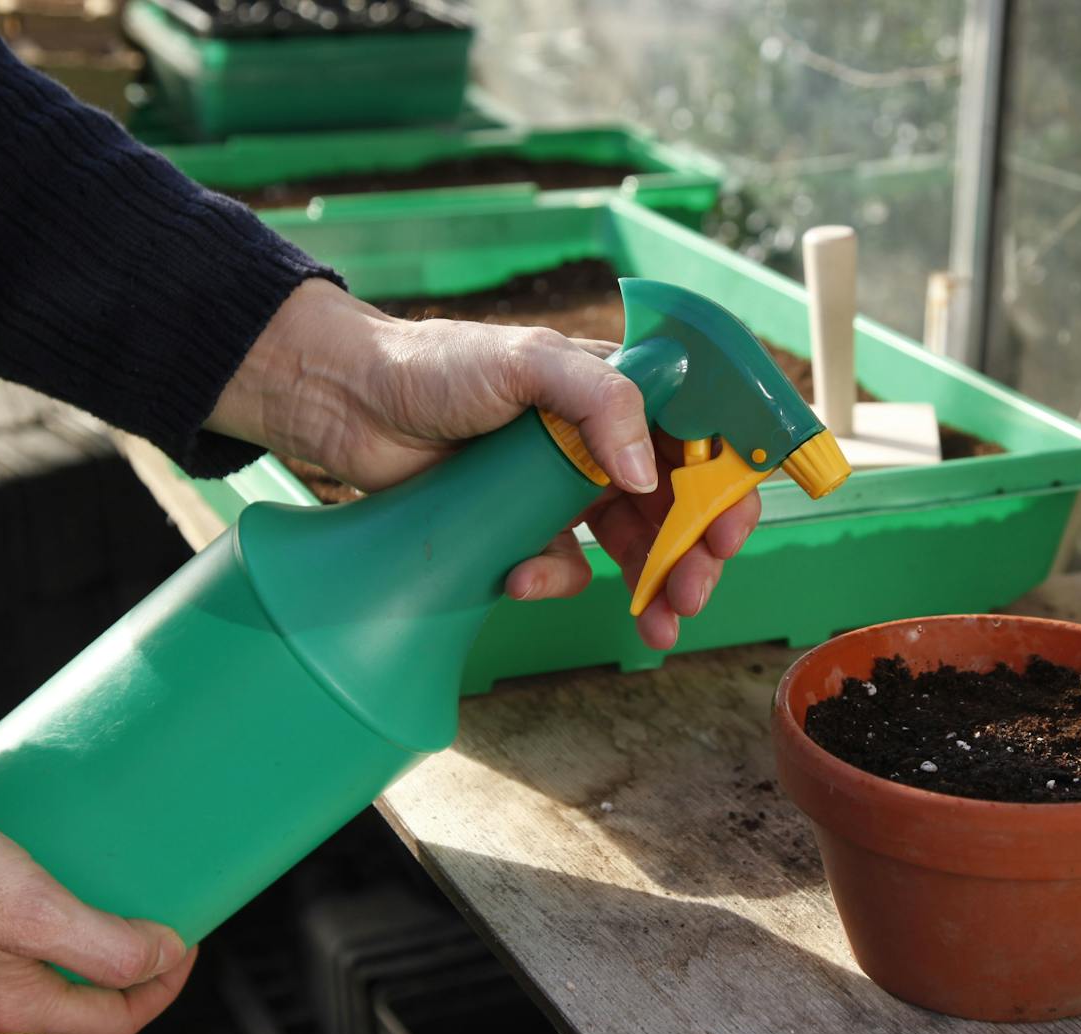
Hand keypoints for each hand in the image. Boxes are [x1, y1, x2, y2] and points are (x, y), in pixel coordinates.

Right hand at [0, 786, 196, 1033]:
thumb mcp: (32, 908)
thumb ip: (100, 946)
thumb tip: (161, 959)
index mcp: (7, 1004)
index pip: (112, 1021)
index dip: (162, 984)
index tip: (185, 938)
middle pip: (68, 995)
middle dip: (112, 958)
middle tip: (139, 906)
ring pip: (20, 966)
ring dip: (60, 934)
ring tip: (80, 882)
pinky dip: (8, 916)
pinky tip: (10, 870)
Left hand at [210, 280, 761, 648]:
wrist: (350, 404)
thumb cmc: (437, 364)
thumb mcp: (528, 361)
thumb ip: (602, 402)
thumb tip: (648, 474)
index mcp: (614, 391)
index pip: (695, 437)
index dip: (723, 484)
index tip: (730, 530)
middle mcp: (598, 440)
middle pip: (675, 503)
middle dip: (694, 553)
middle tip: (694, 592)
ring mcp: (561, 488)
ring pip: (632, 546)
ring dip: (653, 588)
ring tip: (660, 626)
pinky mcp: (520, 528)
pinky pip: (562, 568)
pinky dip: (554, 582)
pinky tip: (522, 579)